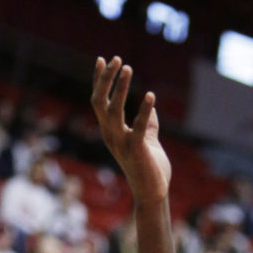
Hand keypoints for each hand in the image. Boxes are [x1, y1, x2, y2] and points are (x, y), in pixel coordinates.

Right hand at [91, 56, 170, 206]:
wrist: (153, 193)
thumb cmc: (150, 168)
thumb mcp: (148, 140)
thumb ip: (148, 123)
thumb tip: (151, 105)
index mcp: (110, 131)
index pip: (99, 100)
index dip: (99, 80)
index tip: (103, 59)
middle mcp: (111, 135)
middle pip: (99, 101)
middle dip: (105, 78)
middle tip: (116, 59)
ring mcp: (122, 143)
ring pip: (113, 110)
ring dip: (119, 88)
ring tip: (127, 68)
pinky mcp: (137, 150)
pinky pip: (139, 127)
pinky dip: (144, 111)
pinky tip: (150, 96)